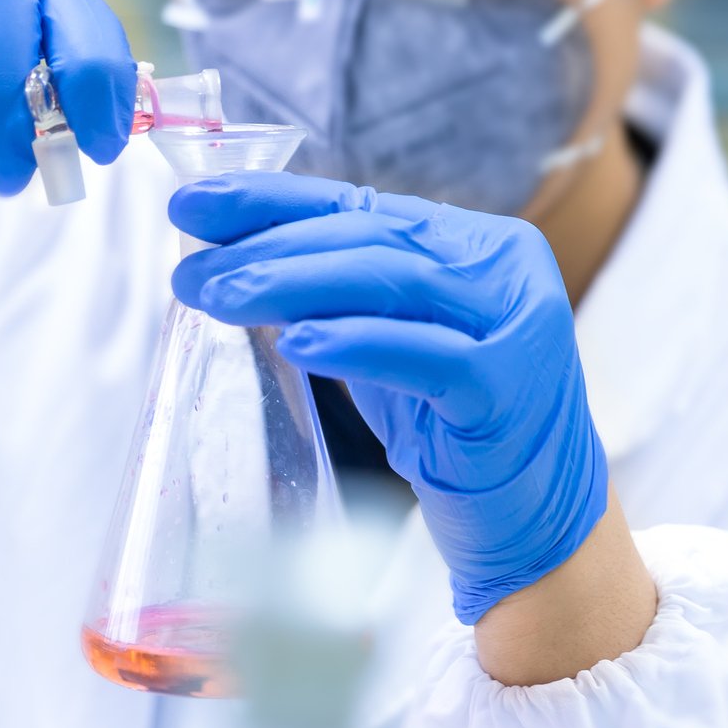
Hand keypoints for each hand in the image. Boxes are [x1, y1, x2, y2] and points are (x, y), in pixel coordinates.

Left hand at [169, 172, 608, 623]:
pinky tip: (294, 343)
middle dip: (268, 248)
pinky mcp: (509, 388)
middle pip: (370, 239)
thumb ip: (340, 293)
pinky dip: (353, 343)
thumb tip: (229, 253)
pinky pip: (422, 355)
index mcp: (477, 243)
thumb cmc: (453, 427)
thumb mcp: (392, 342)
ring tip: (218, 297)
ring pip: (391, 281)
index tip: (193, 203)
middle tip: (191, 268)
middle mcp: (505, 269)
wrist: (536, 526)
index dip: (272, 201)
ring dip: (290, 285)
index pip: (360, 206)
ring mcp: (516, 324)